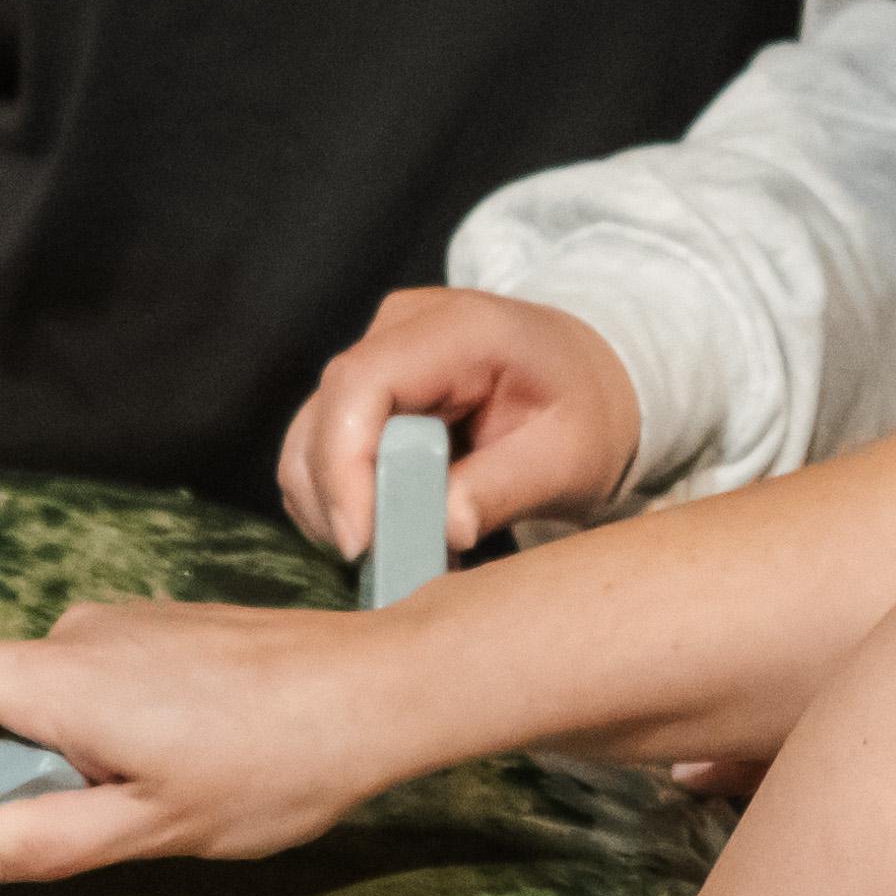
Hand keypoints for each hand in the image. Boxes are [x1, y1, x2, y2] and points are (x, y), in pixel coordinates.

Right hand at [0, 598, 414, 888]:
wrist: (376, 689)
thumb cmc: (274, 762)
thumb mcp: (155, 827)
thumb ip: (45, 842)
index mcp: (58, 680)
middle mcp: (74, 635)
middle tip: (70, 829)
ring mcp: (120, 624)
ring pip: (43, 692)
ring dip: (61, 753)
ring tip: (149, 797)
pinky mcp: (159, 627)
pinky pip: (91, 677)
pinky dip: (102, 726)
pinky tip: (181, 760)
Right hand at [274, 288, 642, 552]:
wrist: (586, 379)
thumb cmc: (584, 412)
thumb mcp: (568, 457)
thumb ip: (504, 488)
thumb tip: (443, 528)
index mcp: (457, 329)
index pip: (361, 383)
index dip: (343, 464)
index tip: (361, 543)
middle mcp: (398, 329)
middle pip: (323, 415)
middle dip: (338, 502)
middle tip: (390, 566)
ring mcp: (372, 354)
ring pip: (309, 439)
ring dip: (336, 509)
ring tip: (402, 553)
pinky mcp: (360, 390)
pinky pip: (321, 451)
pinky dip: (342, 502)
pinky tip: (394, 530)